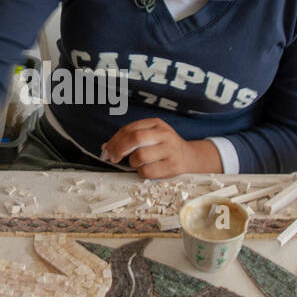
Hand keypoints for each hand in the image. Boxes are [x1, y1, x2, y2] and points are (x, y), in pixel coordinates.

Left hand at [101, 117, 222, 178]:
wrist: (190, 156)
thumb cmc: (165, 146)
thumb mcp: (151, 135)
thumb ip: (130, 138)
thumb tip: (106, 148)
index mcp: (156, 124)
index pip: (129, 129)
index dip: (114, 140)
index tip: (106, 150)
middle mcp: (164, 134)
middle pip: (134, 139)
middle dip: (118, 149)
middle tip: (112, 158)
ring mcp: (169, 150)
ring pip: (140, 156)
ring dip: (133, 162)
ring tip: (139, 163)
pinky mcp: (172, 166)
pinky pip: (147, 171)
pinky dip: (142, 173)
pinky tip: (147, 169)